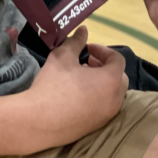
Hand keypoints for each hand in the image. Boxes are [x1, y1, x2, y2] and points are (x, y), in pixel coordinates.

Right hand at [11, 27, 127, 152]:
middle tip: (87, 62)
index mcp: (111, 80)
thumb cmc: (53, 85)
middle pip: (119, 78)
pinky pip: (104, 108)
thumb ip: (76, 42)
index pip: (117, 60)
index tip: (87, 49)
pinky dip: (97, 98)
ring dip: (102, 82)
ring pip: (113, 94)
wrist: (37, 121)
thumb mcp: (63, 57)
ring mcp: (106, 115)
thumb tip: (83, 30)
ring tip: (81, 78)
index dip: (103, 51)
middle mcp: (114, 99)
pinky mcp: (96, 127)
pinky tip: (77, 95)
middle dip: (106, 67)